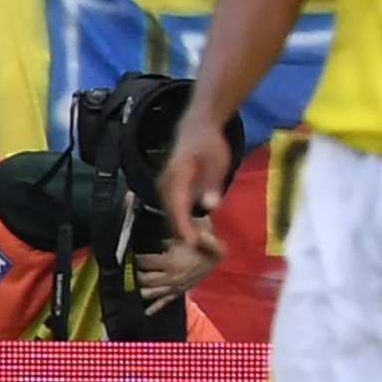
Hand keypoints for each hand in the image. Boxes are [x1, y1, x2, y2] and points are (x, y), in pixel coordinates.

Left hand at [133, 221, 224, 313]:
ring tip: (128, 287)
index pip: (145, 261)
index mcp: (172, 263)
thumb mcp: (205, 238)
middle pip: (144, 279)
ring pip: (151, 292)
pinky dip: (155, 307)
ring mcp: (174, 288)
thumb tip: (189, 236)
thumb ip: (195, 235)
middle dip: (133, 274)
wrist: (216, 258)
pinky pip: (165, 302)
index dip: (134, 257)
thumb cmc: (207, 247)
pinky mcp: (178, 293)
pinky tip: (146, 311)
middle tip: (124, 268)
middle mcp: (171, 278)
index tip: (126, 252)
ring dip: (139, 290)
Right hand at [156, 109, 233, 248]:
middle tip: (203, 252)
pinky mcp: (168, 192)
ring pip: (171, 215)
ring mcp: (164, 188)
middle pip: (171, 215)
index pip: (177, 206)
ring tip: (201, 248)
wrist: (196, 129)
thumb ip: (212, 183)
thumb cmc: (209, 145)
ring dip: (183, 232)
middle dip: (185, 234)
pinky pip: (173, 211)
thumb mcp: (217, 161)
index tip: (194, 244)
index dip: (184, 227)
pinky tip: (195, 236)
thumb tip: (210, 206)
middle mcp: (165, 184)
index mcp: (176, 177)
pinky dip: (183, 224)